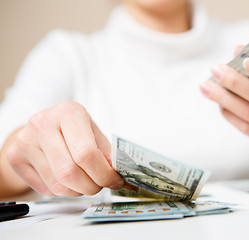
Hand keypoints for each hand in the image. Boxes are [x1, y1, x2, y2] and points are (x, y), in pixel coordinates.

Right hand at [6, 102, 123, 196]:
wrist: (42, 126)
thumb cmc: (72, 130)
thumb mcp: (93, 132)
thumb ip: (106, 152)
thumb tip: (119, 175)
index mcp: (68, 112)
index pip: (86, 153)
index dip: (104, 174)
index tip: (114, 181)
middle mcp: (43, 123)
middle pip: (70, 172)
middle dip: (92, 186)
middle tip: (101, 185)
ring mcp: (25, 140)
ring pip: (58, 185)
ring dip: (79, 191)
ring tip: (86, 183)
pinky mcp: (15, 157)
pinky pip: (46, 189)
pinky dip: (64, 191)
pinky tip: (68, 180)